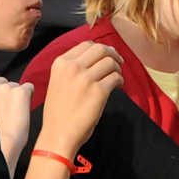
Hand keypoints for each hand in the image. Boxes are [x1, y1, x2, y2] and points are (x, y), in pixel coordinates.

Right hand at [0, 67, 33, 165]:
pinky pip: (29, 88)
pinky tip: (24, 110)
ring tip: (13, 114)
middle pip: (2, 82)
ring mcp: (7, 87)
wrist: (0, 146)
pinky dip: (29, 96)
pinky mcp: (21, 92)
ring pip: (15, 85)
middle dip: (4, 92)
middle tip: (4, 110)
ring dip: (15, 96)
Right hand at [34, 42, 122, 157]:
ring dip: (117, 69)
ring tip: (116, 78)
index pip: (86, 44)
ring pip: (110, 62)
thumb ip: (72, 68)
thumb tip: (97, 56)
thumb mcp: (58, 81)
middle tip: (118, 62)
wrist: (58, 134)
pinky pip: (116, 78)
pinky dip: (120, 81)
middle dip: (112, 54)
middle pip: (101, 49)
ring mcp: (86, 79)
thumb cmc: (59, 111)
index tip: (106, 55)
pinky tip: (117, 87)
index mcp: (60, 63)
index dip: (100, 49)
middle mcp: (73, 67)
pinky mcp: (99, 92)